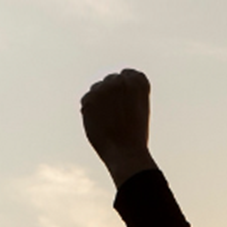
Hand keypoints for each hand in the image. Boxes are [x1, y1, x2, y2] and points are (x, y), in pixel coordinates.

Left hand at [81, 68, 156, 187]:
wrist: (126, 152)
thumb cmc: (136, 134)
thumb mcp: (140, 109)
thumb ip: (127, 93)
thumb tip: (108, 87)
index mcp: (139, 82)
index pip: (128, 74)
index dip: (128, 88)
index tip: (130, 102)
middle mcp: (120, 81)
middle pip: (111, 79)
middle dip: (113, 93)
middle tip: (120, 114)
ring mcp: (102, 89)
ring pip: (97, 88)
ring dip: (101, 100)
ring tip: (111, 120)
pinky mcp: (88, 99)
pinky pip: (87, 99)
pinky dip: (91, 109)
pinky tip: (101, 123)